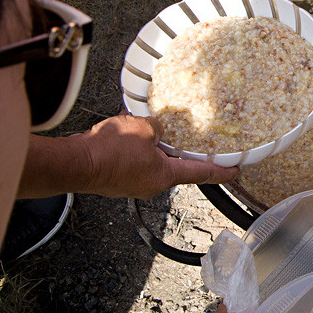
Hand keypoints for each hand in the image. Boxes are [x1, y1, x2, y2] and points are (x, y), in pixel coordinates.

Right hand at [77, 113, 237, 198]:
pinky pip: (132, 160)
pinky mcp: (117, 179)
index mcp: (165, 176)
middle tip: (184, 137)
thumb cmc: (110, 151)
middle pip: (174, 166)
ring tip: (146, 127)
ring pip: (151, 161)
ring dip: (151, 145)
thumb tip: (157, 128)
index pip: (201, 174)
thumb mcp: (144, 128)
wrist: (77, 163)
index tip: (235, 171)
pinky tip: (126, 131)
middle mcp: (151, 184)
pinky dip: (133, 146)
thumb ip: (158, 127)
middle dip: (177, 150)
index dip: (220, 172)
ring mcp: (133, 184)